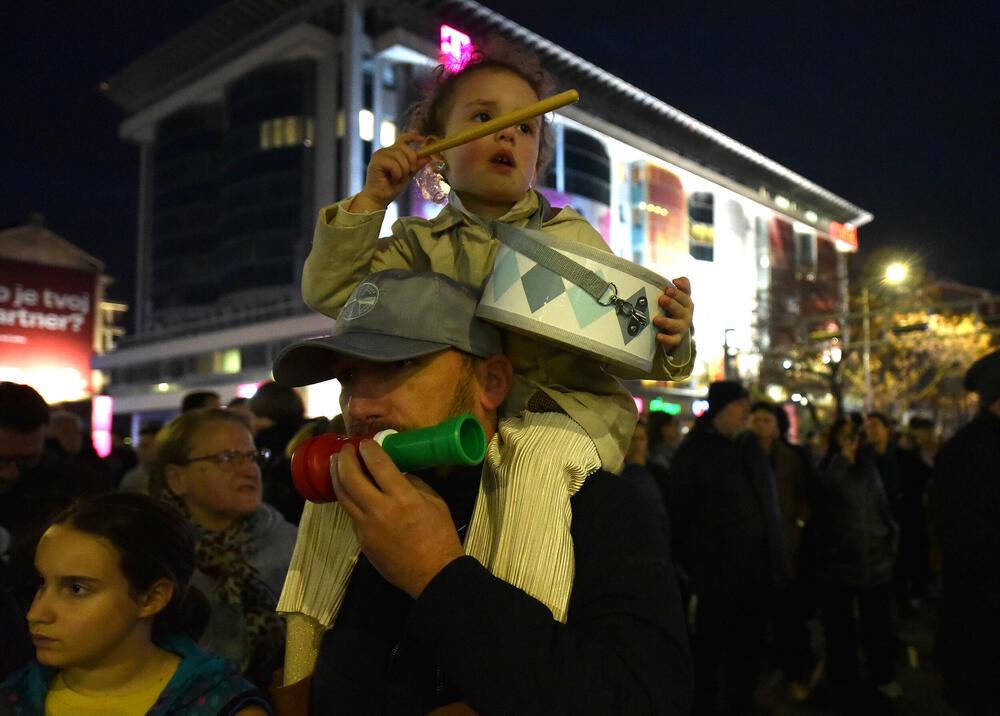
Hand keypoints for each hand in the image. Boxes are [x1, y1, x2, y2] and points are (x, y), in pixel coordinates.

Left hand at [331, 442, 464, 597]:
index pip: (378, 464)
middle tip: (344, 450)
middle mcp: (380, 510)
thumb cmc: (440, 536)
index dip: (369, 449)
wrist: (433, 574)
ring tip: (335, 464)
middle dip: (344, 459)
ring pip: (343, 496)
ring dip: (337, 476)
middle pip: (351, 478)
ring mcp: (367, 527)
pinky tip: (350, 490)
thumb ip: (413, 483)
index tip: (365, 442)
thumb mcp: (434, 502)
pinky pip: (351, 514)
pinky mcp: (362, 540)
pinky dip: (348, 498)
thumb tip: (396, 472)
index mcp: (403, 498)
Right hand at [349, 132, 430, 212]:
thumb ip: (416, 166)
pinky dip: (397, 174)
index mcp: (393, 153)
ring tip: (399, 179)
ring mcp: (380, 155)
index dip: (413, 137)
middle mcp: (386, 151)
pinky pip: (393, 164)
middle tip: (411, 172)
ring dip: (404, 170)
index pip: (403, 139)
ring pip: (399, 155)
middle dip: (412, 159)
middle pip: (404, 147)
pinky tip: (392, 179)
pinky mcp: (376, 161)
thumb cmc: (391, 188)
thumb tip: (428, 157)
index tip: (422, 140)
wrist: (379, 199)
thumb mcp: (408, 176)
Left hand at [653, 276, 693, 350]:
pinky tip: (659, 336)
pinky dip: (666, 339)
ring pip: (676, 324)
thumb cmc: (673, 309)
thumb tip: (676, 280)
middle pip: (681, 307)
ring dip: (666, 321)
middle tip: (662, 298)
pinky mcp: (676, 338)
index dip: (681, 287)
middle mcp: (686, 313)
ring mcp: (682, 326)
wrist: (676, 330)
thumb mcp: (676, 296)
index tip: (673, 283)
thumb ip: (678, 286)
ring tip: (656, 319)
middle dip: (672, 302)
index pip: (686, 292)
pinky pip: (673, 340)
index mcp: (686, 301)